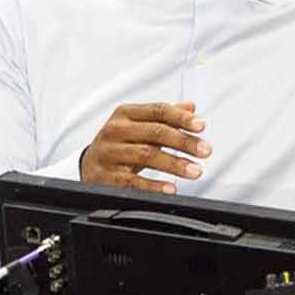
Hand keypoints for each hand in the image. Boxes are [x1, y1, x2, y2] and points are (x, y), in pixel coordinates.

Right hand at [80, 102, 211, 193]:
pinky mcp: (104, 177)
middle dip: (184, 142)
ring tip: (196, 170)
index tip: (202, 126)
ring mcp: (108, 153)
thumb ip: (165, 117)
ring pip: (146, 155)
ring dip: (175, 164)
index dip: (182, 118)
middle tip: (206, 151)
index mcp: (125, 114)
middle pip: (155, 132)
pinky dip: (154, 186)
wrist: (88, 166)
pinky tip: (170, 188)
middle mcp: (114, 130)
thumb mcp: (139, 126)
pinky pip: (132, 182)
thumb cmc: (120, 143)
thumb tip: (191, 107)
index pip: (158, 111)